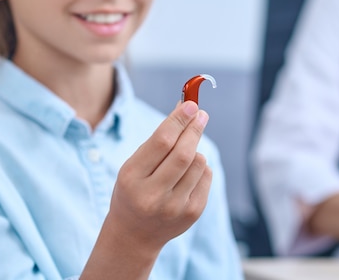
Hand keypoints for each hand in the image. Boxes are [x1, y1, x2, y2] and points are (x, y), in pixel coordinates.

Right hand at [107, 101, 211, 251]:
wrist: (134, 235)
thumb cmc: (133, 190)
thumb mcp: (134, 165)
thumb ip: (158, 139)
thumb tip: (186, 107)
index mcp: (132, 179)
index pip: (161, 142)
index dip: (179, 120)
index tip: (191, 104)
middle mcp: (153, 196)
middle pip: (184, 153)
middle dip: (194, 128)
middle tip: (201, 114)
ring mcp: (175, 207)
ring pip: (199, 163)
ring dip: (195, 150)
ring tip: (184, 154)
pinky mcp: (192, 212)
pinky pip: (206, 176)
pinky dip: (200, 167)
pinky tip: (187, 174)